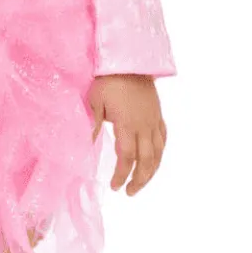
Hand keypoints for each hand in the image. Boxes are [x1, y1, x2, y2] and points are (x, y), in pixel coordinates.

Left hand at [88, 74, 166, 194]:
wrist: (129, 60)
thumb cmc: (107, 80)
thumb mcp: (95, 102)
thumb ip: (93, 125)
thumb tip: (87, 147)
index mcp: (127, 124)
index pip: (127, 157)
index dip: (122, 174)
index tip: (114, 186)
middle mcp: (144, 125)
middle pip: (146, 160)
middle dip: (139, 180)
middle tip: (128, 192)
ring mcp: (154, 120)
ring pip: (158, 153)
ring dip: (151, 171)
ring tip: (141, 183)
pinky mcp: (158, 114)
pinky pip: (163, 138)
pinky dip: (160, 153)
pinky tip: (154, 160)